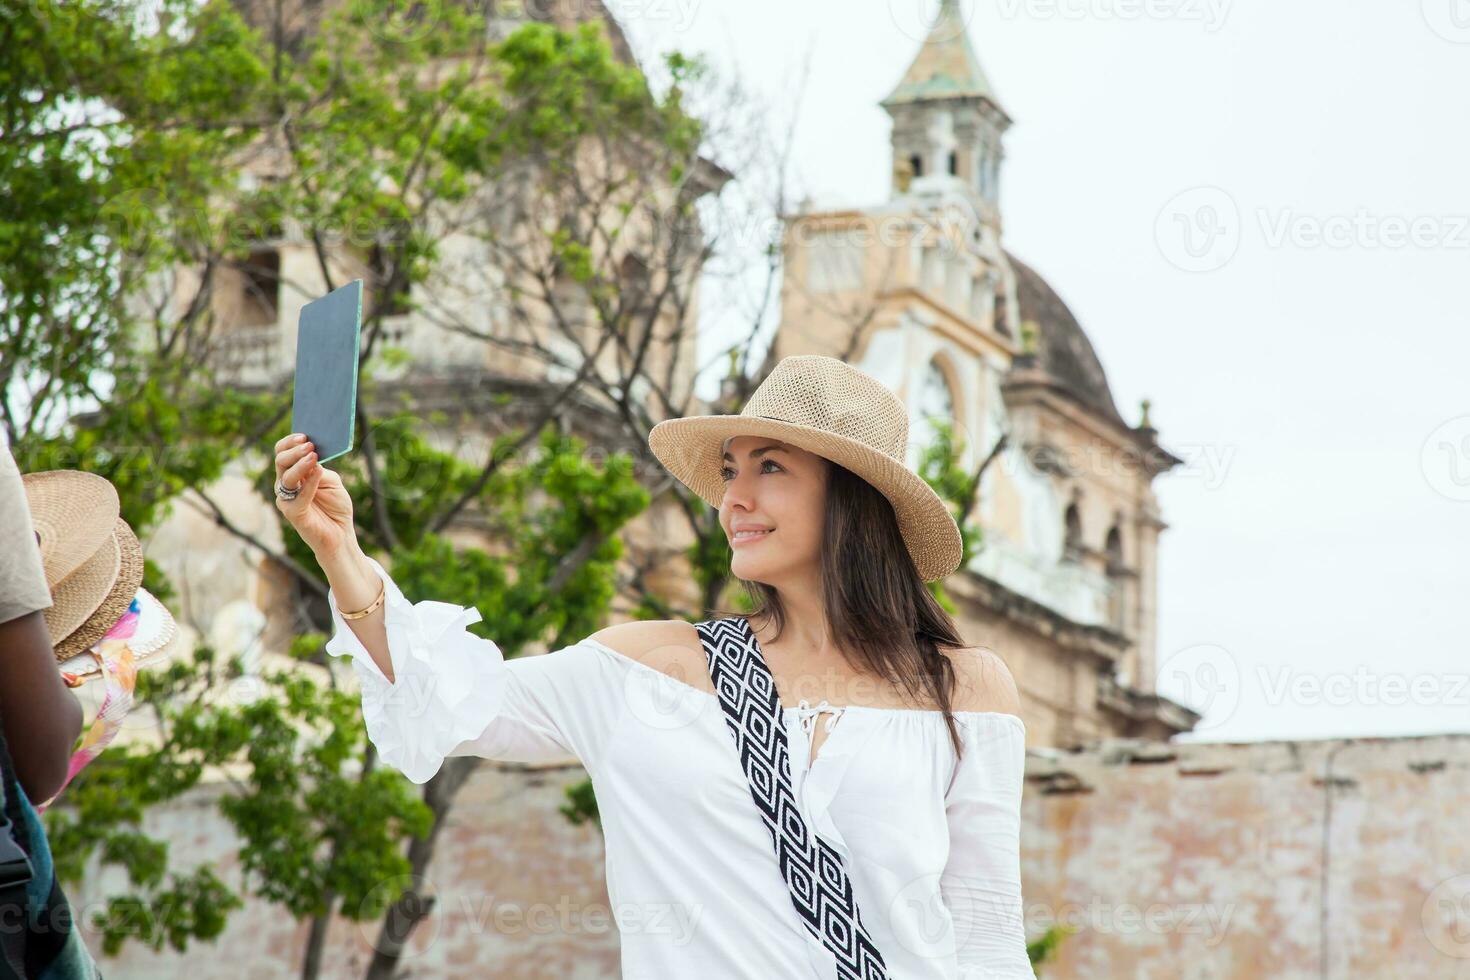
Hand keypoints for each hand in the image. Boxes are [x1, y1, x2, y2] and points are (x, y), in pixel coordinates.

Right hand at [273, 433, 355, 560]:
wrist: (341, 533)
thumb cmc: (335, 506)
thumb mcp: (332, 482)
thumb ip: (321, 470)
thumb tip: (313, 457)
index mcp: (293, 474)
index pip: (282, 453)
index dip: (290, 442)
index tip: (304, 435)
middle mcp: (286, 485)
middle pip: (280, 461)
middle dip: (294, 451)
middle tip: (309, 444)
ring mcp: (287, 499)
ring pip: (285, 477)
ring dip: (300, 464)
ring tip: (313, 455)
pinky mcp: (293, 513)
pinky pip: (298, 496)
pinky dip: (309, 483)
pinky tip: (318, 472)